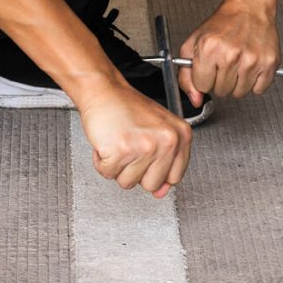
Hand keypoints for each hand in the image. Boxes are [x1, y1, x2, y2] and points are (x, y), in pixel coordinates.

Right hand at [75, 77, 192, 197]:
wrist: (105, 90)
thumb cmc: (128, 107)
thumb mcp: (157, 130)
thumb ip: (165, 161)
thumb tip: (161, 192)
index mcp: (181, 135)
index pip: (175, 176)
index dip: (157, 172)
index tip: (148, 160)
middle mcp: (167, 141)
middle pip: (152, 184)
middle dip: (136, 171)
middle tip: (131, 147)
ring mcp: (145, 147)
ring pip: (128, 182)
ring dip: (118, 166)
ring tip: (119, 142)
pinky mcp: (122, 150)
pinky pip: (108, 173)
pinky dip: (102, 161)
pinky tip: (108, 143)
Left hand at [178, 1, 280, 103]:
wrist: (249, 7)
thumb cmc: (223, 24)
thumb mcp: (193, 44)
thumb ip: (186, 75)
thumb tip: (196, 100)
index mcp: (209, 49)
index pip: (202, 86)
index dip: (205, 78)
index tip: (210, 67)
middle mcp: (231, 54)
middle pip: (221, 91)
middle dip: (221, 80)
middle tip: (225, 62)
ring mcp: (252, 60)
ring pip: (240, 93)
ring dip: (238, 82)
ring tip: (238, 63)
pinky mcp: (269, 63)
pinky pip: (259, 90)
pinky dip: (255, 82)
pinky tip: (250, 65)